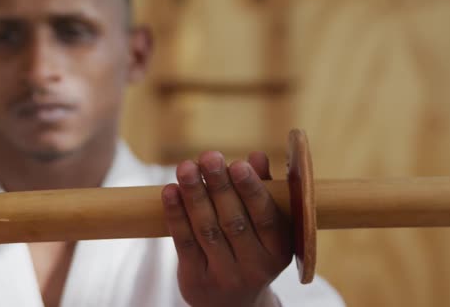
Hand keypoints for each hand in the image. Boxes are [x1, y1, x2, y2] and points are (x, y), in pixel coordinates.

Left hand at [161, 151, 292, 306]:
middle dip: (219, 186)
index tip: (238, 164)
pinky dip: (176, 215)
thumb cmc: (252, 250)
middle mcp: (255, 267)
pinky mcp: (196, 281)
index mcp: (278, 250)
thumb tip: (257, 157)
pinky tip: (170, 191)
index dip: (251, 190)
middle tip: (208, 156)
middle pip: (233, 221)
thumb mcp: (266, 227)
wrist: (233, 303)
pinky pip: (185, 244)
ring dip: (194, 195)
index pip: (266, 217)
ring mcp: (225, 277)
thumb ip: (263, 190)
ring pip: (207, 230)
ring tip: (186, 167)